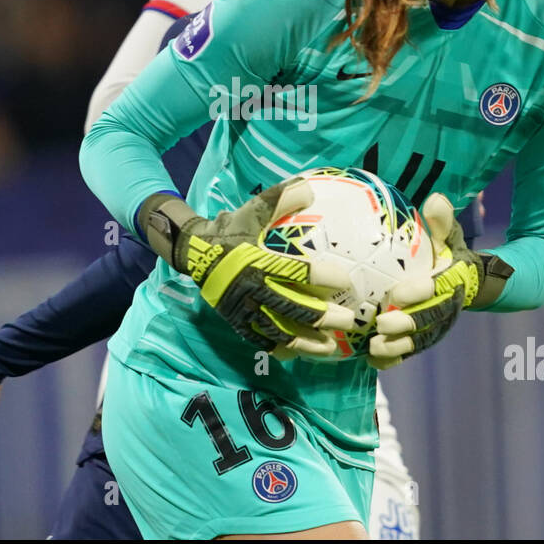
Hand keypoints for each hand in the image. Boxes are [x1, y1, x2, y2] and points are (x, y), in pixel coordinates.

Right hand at [140, 177, 358, 357]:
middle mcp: (253, 289)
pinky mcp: (236, 322)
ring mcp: (244, 310)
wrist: (195, 252)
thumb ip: (280, 199)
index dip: (321, 277)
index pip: (296, 272)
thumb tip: (309, 189)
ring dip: (307, 342)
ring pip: (280, 332)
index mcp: (259, 261)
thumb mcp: (252, 211)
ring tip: (331, 347)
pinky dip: (280, 350)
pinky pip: (260, 341)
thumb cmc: (230, 231)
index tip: (345, 281)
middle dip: (323, 318)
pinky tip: (298, 355)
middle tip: (348, 321)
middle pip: (293, 308)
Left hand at [369, 192, 512, 369]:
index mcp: (451, 281)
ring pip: (420, 341)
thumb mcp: (450, 237)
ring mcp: (437, 327)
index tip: (396, 294)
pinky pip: (411, 353)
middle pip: (427, 319)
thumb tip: (435, 198)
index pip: (436, 288)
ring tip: (374, 348)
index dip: (418, 292)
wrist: (470, 284)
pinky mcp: (427, 339)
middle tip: (381, 324)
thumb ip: (442, 222)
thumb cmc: (450, 256)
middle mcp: (446, 307)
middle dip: (406, 324)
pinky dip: (394, 360)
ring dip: (398, 347)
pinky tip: (373, 362)